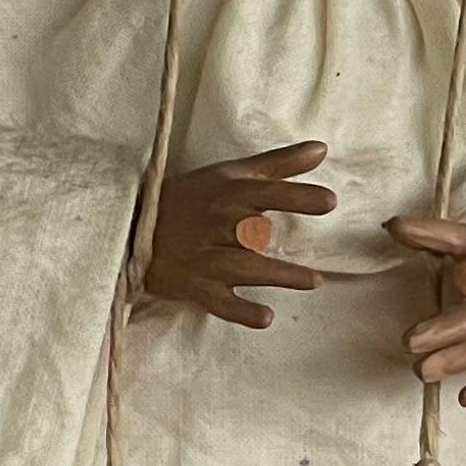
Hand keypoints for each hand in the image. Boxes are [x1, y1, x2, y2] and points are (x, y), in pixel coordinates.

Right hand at [137, 142, 333, 324]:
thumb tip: (322, 148)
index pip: (265, 193)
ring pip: (244, 267)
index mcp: (228, 194)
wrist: (135, 227)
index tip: (330, 201)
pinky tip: (266, 317)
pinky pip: (221, 303)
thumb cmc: (194, 198)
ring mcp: (207, 258)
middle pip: (251, 228)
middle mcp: (218, 225)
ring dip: (278, 275)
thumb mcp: (232, 175)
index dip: (296, 197)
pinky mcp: (198, 287)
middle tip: (323, 242)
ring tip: (314, 281)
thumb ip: (279, 164)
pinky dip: (242, 312)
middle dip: (274, 233)